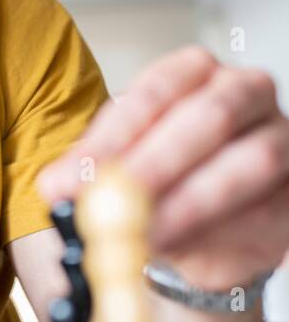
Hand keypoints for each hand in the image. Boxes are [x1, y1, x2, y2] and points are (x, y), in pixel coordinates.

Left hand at [38, 46, 288, 289]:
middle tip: (111, 201)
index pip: (156, 91)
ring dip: (190, 201)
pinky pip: (268, 208)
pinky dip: (219, 230)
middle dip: (154, 163)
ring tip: (142, 233)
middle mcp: (245, 93)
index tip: (68, 179)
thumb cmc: (154, 181)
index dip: (111, 136)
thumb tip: (55, 186)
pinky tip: (177, 248)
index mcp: (193, 73)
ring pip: (250, 161)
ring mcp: (281, 137)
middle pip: (209, 116)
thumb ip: (89, 172)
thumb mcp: (112, 168)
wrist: (200, 231)